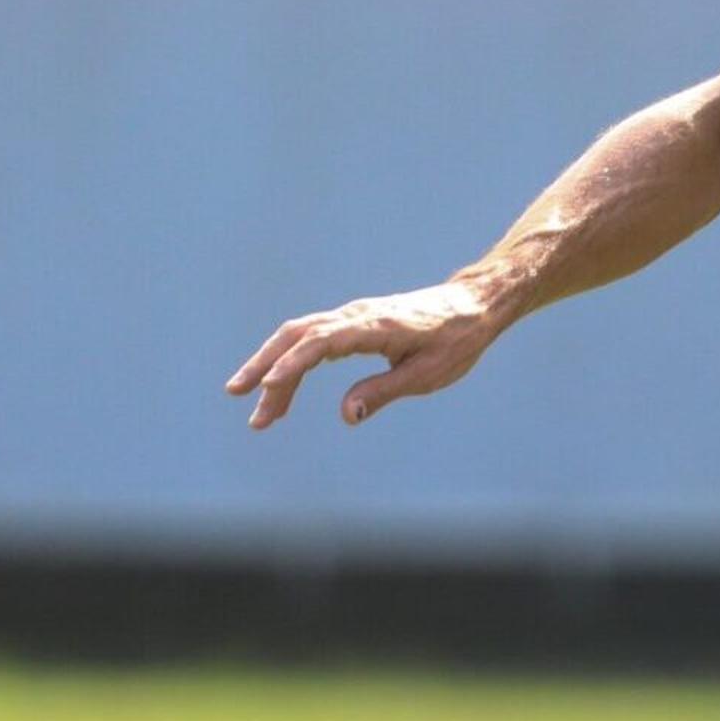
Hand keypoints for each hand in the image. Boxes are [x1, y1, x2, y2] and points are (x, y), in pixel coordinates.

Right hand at [226, 277, 508, 429]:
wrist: (474, 305)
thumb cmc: (457, 341)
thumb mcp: (427, 374)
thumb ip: (384, 392)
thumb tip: (347, 415)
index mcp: (373, 327)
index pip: (318, 343)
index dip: (290, 366)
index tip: (268, 390)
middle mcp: (355, 315)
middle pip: (295, 337)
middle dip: (265, 369)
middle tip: (245, 404)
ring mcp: (351, 315)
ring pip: (297, 336)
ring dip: (272, 366)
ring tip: (256, 404)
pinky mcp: (354, 322)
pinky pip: (312, 337)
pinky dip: (291, 359)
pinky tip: (282, 384)